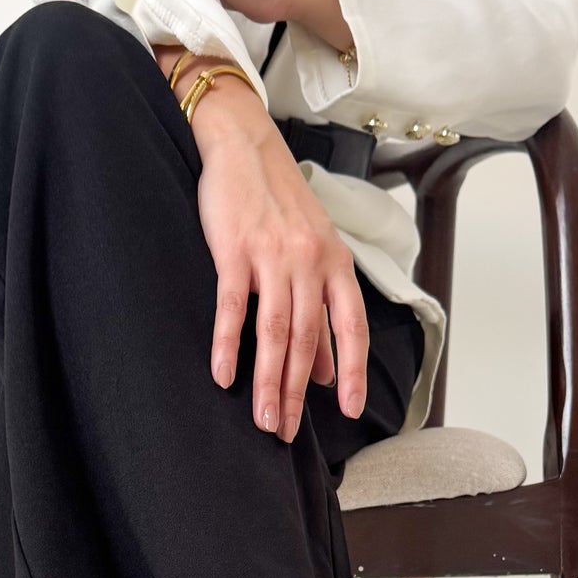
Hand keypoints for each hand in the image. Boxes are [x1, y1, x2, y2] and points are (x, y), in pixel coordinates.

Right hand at [187, 76, 369, 442]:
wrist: (243, 144)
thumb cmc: (278, 201)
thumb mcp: (313, 252)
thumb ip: (323, 311)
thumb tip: (332, 371)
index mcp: (334, 263)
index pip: (350, 326)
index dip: (353, 371)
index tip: (350, 410)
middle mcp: (310, 261)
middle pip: (308, 340)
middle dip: (298, 393)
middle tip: (286, 432)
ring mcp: (273, 256)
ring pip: (276, 332)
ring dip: (269, 382)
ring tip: (263, 420)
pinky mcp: (236, 250)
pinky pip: (233, 307)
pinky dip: (228, 345)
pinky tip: (224, 376)